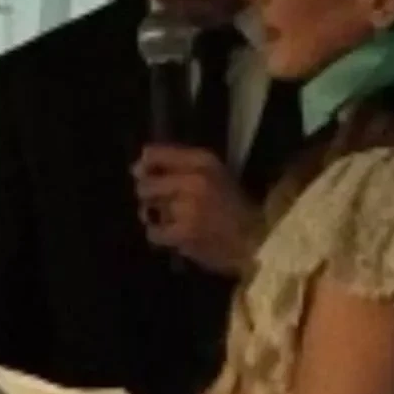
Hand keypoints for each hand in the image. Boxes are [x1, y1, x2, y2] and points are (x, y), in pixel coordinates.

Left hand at [134, 144, 263, 275]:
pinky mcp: (184, 234)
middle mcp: (194, 180)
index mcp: (203, 161)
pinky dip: (160, 234)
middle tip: (161, 201)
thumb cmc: (233, 205)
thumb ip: (178, 163)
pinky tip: (175, 234)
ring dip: (156, 215)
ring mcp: (187, 209)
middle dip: (148, 194)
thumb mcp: (214, 172)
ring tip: (175, 219)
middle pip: (146, 183)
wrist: (256, 239)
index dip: (144, 165)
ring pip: (148, 208)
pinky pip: (154, 232)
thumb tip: (137, 163)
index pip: (155, 154)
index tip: (143, 173)